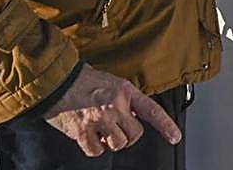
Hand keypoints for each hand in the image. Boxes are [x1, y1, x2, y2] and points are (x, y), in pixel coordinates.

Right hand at [43, 63, 181, 156]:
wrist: (58, 81)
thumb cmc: (83, 80)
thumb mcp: (112, 82)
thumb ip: (126, 100)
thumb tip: (133, 117)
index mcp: (125, 91)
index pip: (151, 110)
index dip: (166, 125)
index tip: (175, 137)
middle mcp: (115, 106)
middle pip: (135, 134)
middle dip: (127, 135)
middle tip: (116, 128)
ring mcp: (99, 120)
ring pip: (118, 144)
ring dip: (111, 142)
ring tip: (102, 130)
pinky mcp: (82, 132)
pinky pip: (96, 151)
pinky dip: (94, 147)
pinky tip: (90, 136)